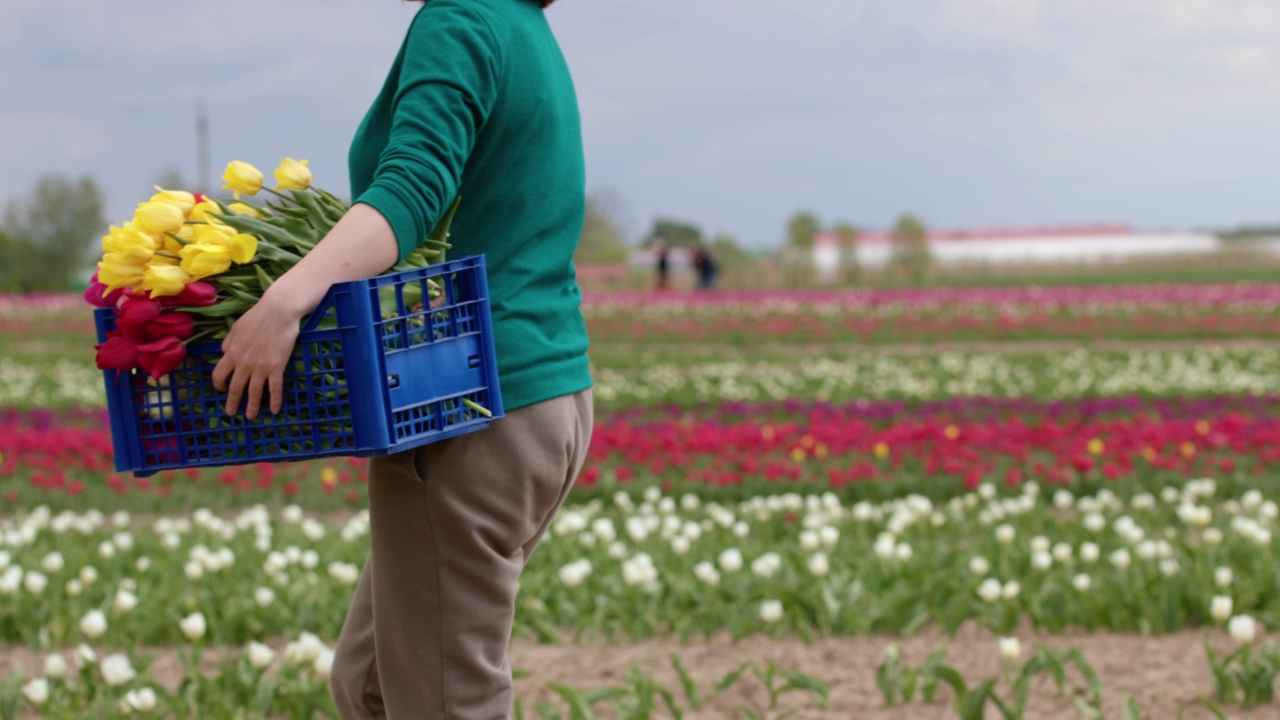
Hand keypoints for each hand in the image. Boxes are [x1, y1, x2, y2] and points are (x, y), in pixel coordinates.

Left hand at [211, 289, 305, 418]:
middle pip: (235, 388)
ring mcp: (260, 366)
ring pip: (254, 392)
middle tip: (231, 413)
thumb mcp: (236, 327)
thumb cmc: (257, 316)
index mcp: (231, 352)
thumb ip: (228, 342)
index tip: (223, 389)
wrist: (279, 310)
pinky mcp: (277, 367)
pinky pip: (275, 388)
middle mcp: (244, 363)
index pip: (219, 375)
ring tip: (251, 417)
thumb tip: (224, 352)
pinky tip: (276, 410)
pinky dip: (275, 401)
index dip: (219, 385)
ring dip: (252, 406)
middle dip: (232, 402)